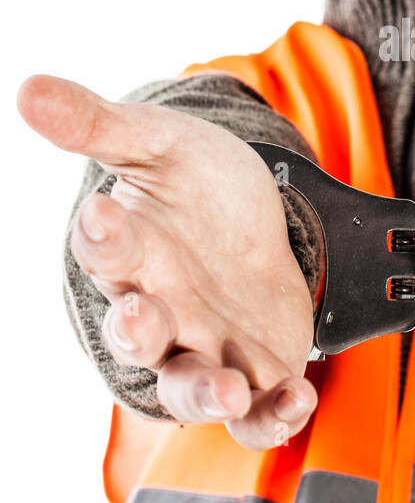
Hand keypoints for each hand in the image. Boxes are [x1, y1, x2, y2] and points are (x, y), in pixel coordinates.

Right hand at [18, 74, 317, 448]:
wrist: (257, 219)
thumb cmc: (196, 184)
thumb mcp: (160, 142)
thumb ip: (100, 124)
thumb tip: (28, 88)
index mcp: (130, 252)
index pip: (105, 248)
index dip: (101, 235)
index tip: (102, 213)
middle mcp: (159, 310)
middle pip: (136, 335)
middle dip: (136, 332)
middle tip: (139, 317)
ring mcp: (205, 347)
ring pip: (189, 389)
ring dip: (204, 395)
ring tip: (226, 389)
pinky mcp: (253, 372)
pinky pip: (254, 412)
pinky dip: (273, 414)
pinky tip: (297, 399)